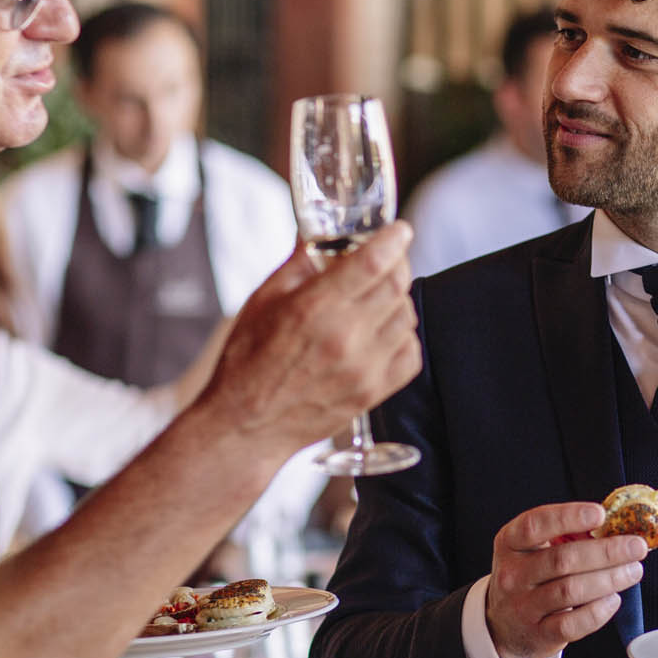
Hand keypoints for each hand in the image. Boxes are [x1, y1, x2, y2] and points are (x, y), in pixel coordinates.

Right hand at [195, 224, 421, 455]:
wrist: (247, 426)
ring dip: (398, 300)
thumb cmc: (247, 361)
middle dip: (397, 264)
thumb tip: (317, 234)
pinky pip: (411, 353)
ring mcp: (364, 368)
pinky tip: (383, 333)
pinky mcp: (374, 392)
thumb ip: (298, 264)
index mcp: (315, 308)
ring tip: (378, 298)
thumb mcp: (262, 301)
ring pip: (407, 317)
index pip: (373, 263)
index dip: (393, 240)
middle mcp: (346, 337)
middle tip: (388, 260)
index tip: (400, 231)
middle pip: (396, 285)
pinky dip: (403, 337)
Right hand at [486, 502, 648, 657]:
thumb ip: (568, 535)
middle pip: (562, 559)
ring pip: (571, 590)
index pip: (535, 525)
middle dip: (606, 552)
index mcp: (510, 543)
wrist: (505, 625)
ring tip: (633, 570)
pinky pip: (572, 623)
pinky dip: (598, 610)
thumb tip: (616, 526)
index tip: (600, 514)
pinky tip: (613, 599)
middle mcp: (512, 574)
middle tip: (636, 547)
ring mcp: (522, 607)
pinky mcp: (538, 634)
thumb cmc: (531, 577)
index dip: (568, 517)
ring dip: (610, 579)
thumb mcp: (535, 550)